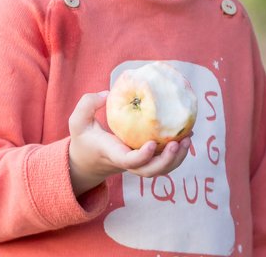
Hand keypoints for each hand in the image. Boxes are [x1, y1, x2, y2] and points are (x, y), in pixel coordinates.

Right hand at [67, 90, 191, 196]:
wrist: (87, 161)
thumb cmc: (85, 138)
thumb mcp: (77, 121)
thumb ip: (87, 104)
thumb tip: (107, 94)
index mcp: (112, 154)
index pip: (128, 161)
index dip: (142, 156)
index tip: (151, 144)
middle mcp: (127, 163)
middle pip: (150, 171)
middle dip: (166, 161)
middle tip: (178, 143)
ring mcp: (138, 164)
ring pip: (160, 170)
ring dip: (176, 159)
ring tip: (188, 139)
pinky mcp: (145, 161)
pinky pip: (163, 163)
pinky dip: (177, 154)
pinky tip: (186, 136)